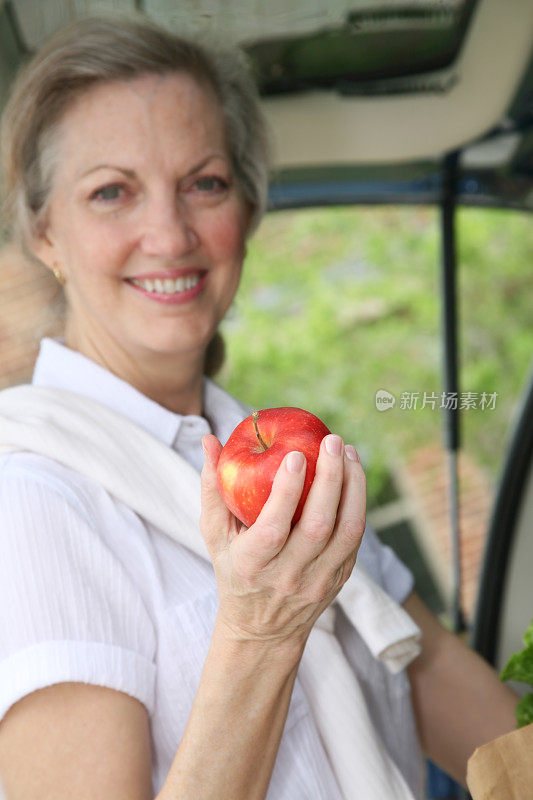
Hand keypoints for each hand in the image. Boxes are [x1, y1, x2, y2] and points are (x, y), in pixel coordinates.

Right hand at [200, 432, 365, 647]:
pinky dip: (358, 504)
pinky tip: (354, 476)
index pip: (273, 529)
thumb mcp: (214, 535)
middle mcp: (288, 576)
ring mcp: (318, 581)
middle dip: (330, 478)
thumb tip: (210, 440)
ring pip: (346, 531)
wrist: (263, 630)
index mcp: (252, 565)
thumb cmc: (234, 570)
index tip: (296, 454)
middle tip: (332, 440)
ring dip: (353, 488)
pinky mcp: (340, 579)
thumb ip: (212, 487)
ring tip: (350, 453)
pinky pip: (354, 539)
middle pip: (318, 526)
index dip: (287, 492)